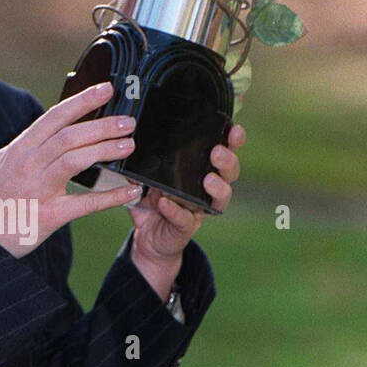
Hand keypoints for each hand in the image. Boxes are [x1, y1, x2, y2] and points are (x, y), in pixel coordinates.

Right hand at [0, 82, 140, 257]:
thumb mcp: (1, 164)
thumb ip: (25, 146)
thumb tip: (46, 130)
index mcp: (19, 150)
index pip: (54, 117)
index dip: (82, 101)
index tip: (105, 89)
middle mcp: (28, 165)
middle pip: (69, 136)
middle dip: (101, 125)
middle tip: (127, 121)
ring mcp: (38, 190)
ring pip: (75, 161)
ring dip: (105, 150)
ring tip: (128, 145)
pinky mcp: (49, 216)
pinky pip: (85, 204)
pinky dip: (111, 197)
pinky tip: (130, 191)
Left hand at [125, 123, 246, 266]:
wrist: (147, 238)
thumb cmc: (152, 202)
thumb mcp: (146, 178)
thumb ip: (142, 163)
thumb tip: (132, 145)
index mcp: (201, 172)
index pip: (224, 152)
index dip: (233, 141)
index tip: (234, 129)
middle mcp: (207, 190)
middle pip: (230, 174)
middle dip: (228, 161)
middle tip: (216, 152)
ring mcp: (199, 210)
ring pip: (220, 199)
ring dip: (217, 188)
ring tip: (208, 179)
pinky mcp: (185, 228)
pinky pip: (184, 219)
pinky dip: (175, 210)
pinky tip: (165, 203)